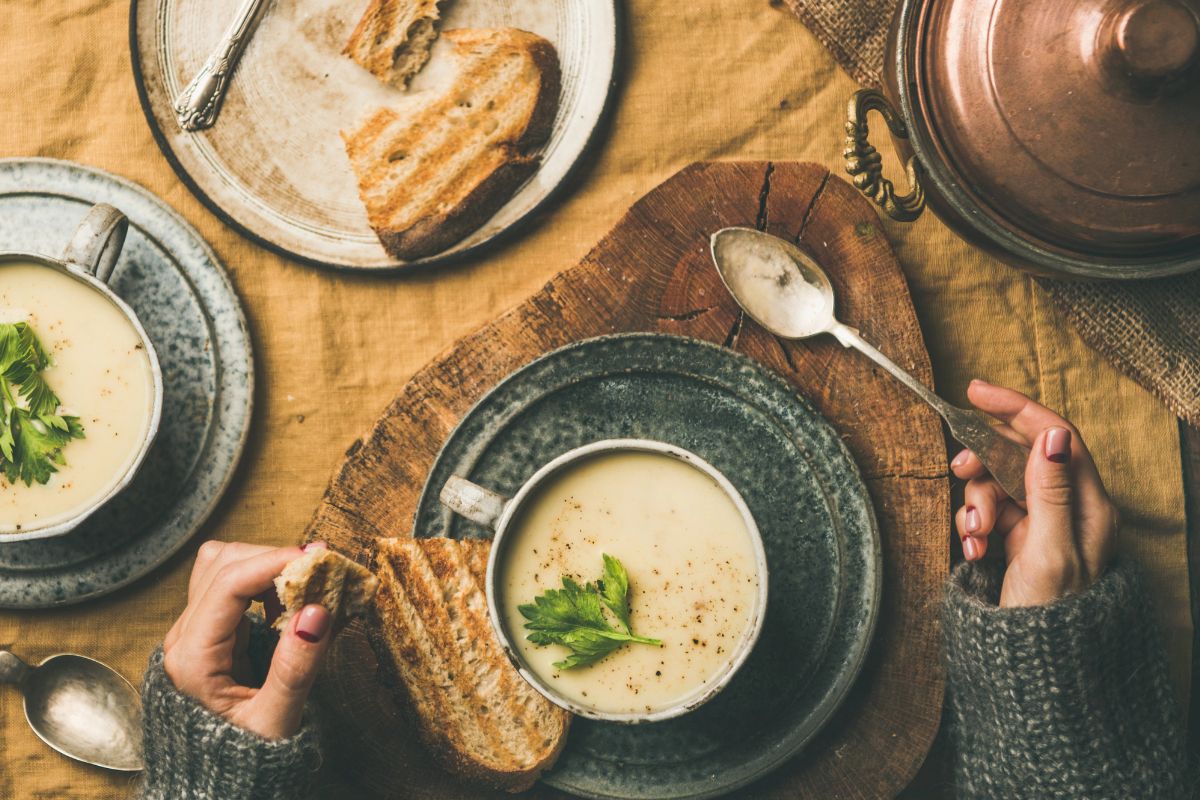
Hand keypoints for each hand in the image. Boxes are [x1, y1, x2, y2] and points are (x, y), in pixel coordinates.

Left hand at [163, 540, 332, 739]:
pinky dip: (264, 579)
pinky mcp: (210, 630)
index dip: (275, 561)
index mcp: (193, 657)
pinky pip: (233, 584)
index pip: (229, 582)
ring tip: (305, 588)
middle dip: (274, 558)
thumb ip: (295, 668)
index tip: (318, 558)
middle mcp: (185, 637)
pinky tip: (289, 601)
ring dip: (267, 565)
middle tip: (321, 571)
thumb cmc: (243, 757)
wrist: (216, 780)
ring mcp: (194, 630)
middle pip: (223, 563)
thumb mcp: (275, 721)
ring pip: (224, 566)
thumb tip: (318, 611)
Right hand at [950, 380, 1117, 607]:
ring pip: (997, 483)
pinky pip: (987, 511)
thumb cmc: (1049, 619)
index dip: (1016, 410)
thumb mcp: (1049, 553)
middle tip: (958, 471)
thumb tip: (1051, 436)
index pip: (1056, 436)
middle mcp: (1068, 509)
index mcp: (1090, 506)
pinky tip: (971, 548)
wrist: (1031, 669)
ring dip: (975, 501)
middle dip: (985, 463)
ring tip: (972, 534)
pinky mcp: (1017, 540)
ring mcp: (1041, 524)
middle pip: (1020, 456)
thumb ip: (1051, 492)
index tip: (974, 394)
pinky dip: (972, 523)